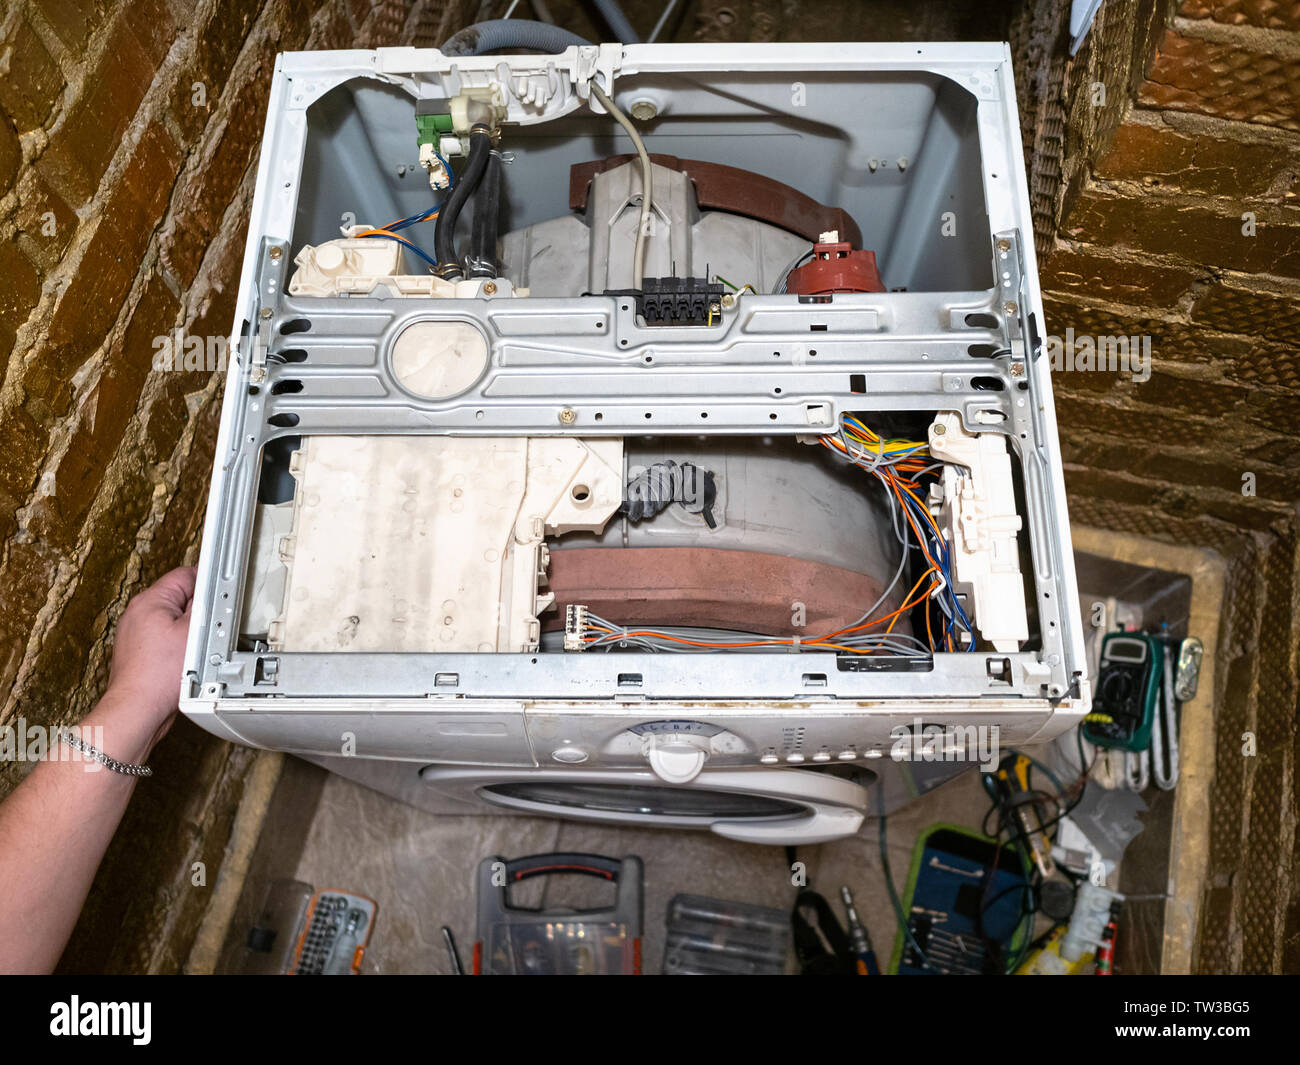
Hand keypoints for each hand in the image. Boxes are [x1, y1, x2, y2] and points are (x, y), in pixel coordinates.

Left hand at [96, 567, 196, 759]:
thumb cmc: (158, 676)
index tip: (222, 590)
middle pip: (180, 599)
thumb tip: (210, 591)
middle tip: (210, 628)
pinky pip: (165, 640)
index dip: (208, 582)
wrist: (138, 709)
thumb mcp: (194, 633)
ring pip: (173, 622)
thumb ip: (204, 606)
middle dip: (199, 612)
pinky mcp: (139, 653)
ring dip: (189, 632)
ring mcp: (136, 634)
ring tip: (196, 650)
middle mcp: (137, 614)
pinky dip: (178, 648)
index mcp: (149, 601)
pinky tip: (185, 662)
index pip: (186, 575)